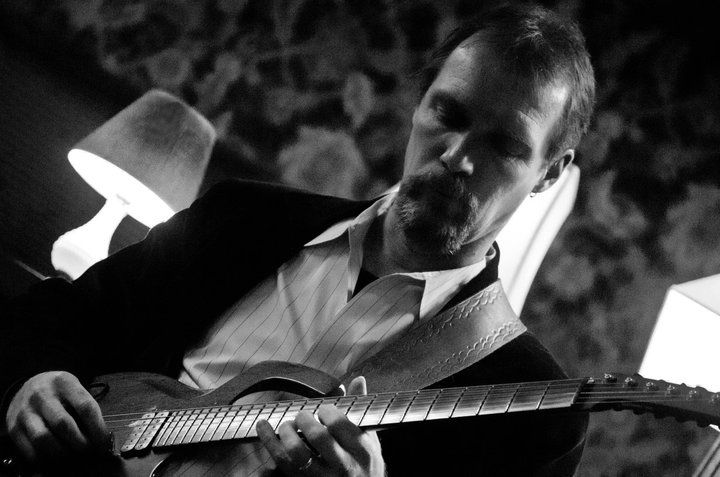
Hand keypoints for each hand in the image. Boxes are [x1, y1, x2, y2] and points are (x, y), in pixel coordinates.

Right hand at [5, 371, 110, 464]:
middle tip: (88, 451)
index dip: (97, 428)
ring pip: (44, 439)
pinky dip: (44, 458)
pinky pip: (29, 449)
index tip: (103, 442)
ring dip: (62, 453)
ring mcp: (25, 411)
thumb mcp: (73, 389)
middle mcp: (42, 395)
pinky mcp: (14, 427)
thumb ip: (85, 408)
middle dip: (80, 443)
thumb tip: (100, 438)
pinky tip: (55, 458)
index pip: (85, 407)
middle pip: (64, 424)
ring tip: (72, 456)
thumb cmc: (58, 391)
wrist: (28, 386)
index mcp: (63, 382)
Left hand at [257, 376, 384, 475]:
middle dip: (304, 419)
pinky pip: (283, 464)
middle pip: (318, 437)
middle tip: (302, 417)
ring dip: (286, 433)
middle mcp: (344, 467)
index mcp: (362, 451)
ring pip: (297, 453)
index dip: (327, 411)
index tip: (323, 411)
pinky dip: (270, 443)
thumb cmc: (365, 466)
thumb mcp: (370, 441)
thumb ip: (360, 412)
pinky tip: (264, 428)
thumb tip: (359, 380)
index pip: (340, 424)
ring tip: (287, 426)